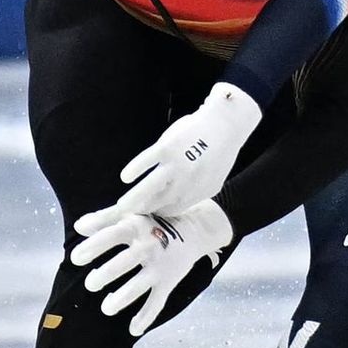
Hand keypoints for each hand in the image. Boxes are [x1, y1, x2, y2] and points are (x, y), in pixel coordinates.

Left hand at [68, 201, 232, 336]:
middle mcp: (149, 246)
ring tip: (106, 308)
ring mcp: (160, 266)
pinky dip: (146, 318)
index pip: (112, 236)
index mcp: (136, 227)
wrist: (192, 230)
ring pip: (140, 285)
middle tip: (90, 284)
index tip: (75, 259)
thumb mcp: (130, 216)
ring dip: (122, 298)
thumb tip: (77, 227)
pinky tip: (133, 330)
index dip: (93, 247)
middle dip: (106, 274)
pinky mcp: (169, 281)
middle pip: (125, 262)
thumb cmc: (151, 223)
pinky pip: (157, 302)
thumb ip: (104, 220)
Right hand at [75, 83, 262, 235]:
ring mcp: (177, 164)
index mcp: (198, 193)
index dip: (156, 216)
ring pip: (152, 186)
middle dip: (142, 213)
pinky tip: (125, 177)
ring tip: (121, 207)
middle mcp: (187, 182)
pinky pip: (148, 160)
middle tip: (125, 221)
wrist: (226, 126)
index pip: (172, 210)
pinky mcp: (169, 147)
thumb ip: (193, 194)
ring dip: (135, 198)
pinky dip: (136, 168)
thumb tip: (174, 204)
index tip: (142, 218)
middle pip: (159, 203)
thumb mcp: (212, 181)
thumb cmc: (217, 153)